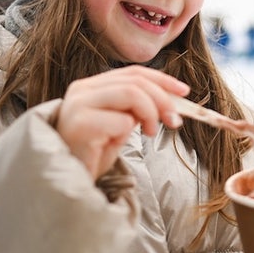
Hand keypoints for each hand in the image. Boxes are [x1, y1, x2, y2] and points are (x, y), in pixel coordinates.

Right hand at [55, 65, 188, 178]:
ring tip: (151, 132)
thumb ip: (136, 108)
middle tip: (174, 120)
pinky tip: (118, 143)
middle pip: (135, 81)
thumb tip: (170, 100)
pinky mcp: (79, 124)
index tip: (184, 92)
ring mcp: (78, 105)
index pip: (133, 72)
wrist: (69, 179)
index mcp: (91, 86)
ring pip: (131, 93)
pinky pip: (120, 120)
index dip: (162, 79)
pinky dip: (128, 131)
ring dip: (151, 113)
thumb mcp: (120, 124)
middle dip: (163, 99)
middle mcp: (82, 90)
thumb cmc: (92, 153)